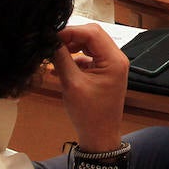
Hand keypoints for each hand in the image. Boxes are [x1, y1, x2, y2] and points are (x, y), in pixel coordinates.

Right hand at [49, 24, 126, 152]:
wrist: (99, 136)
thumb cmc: (89, 115)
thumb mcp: (72, 84)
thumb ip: (62, 59)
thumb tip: (51, 41)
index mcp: (114, 60)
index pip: (92, 33)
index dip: (70, 31)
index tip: (52, 36)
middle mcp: (116, 59)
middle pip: (92, 35)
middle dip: (70, 38)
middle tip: (52, 44)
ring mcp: (111, 65)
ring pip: (90, 45)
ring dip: (71, 48)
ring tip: (54, 56)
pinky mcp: (105, 72)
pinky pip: (89, 57)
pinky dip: (74, 59)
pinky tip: (59, 68)